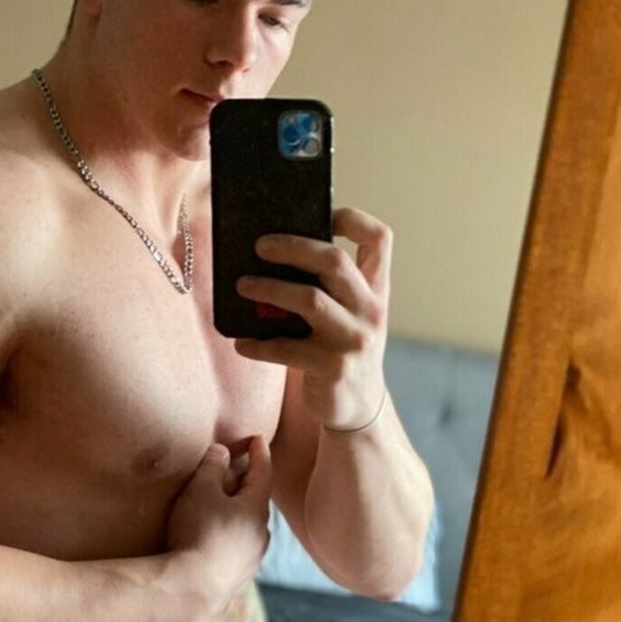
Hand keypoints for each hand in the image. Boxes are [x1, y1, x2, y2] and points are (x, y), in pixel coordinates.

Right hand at [166, 435, 271, 613]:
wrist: (191, 589)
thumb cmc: (197, 533)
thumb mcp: (201, 491)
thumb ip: (212, 467)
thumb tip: (222, 451)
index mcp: (256, 508)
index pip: (263, 472)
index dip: (259, 452)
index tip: (257, 439)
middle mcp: (261, 533)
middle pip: (257, 502)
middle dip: (248, 486)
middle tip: (238, 472)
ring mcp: (253, 558)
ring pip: (249, 529)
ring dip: (239, 516)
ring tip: (224, 510)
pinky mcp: (240, 578)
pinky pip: (239, 551)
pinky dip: (231, 540)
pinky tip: (218, 543)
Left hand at [232, 207, 391, 429]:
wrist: (357, 408)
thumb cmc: (341, 350)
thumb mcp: (349, 315)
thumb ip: (329, 286)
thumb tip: (273, 252)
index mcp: (375, 290)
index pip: (379, 239)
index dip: (352, 218)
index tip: (323, 213)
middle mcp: (370, 311)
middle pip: (334, 262)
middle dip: (292, 247)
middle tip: (259, 245)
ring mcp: (353, 341)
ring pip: (310, 300)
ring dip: (269, 289)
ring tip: (241, 286)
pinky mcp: (331, 369)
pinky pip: (286, 348)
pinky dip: (258, 344)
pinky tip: (241, 342)